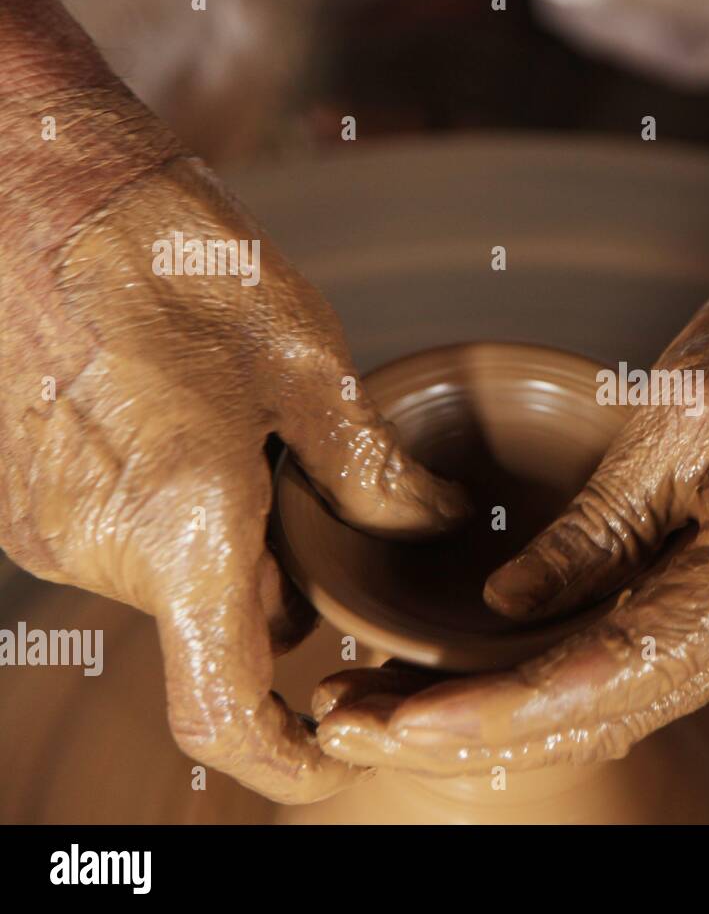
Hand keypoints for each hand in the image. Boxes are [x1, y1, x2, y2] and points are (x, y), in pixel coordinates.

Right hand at [0, 87, 466, 802]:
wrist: (35, 184)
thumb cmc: (170, 255)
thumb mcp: (306, 360)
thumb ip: (368, 471)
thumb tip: (431, 525)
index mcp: (186, 525)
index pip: (224, 713)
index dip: (285, 762)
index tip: (332, 757)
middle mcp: (104, 550)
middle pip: (220, 630)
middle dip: (284, 592)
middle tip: (323, 506)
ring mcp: (50, 529)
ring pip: (176, 584)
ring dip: (231, 544)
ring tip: (255, 440)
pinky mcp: (24, 500)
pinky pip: (128, 546)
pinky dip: (180, 518)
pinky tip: (197, 430)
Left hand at [313, 240, 708, 773]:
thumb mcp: (674, 416)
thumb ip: (594, 530)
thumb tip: (509, 610)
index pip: (617, 668)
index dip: (503, 708)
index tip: (403, 722)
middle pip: (612, 710)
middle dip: (481, 728)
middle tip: (355, 723)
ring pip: (622, 707)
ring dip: (509, 718)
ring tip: (388, 711)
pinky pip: (645, 671)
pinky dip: (558, 686)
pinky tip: (479, 685)